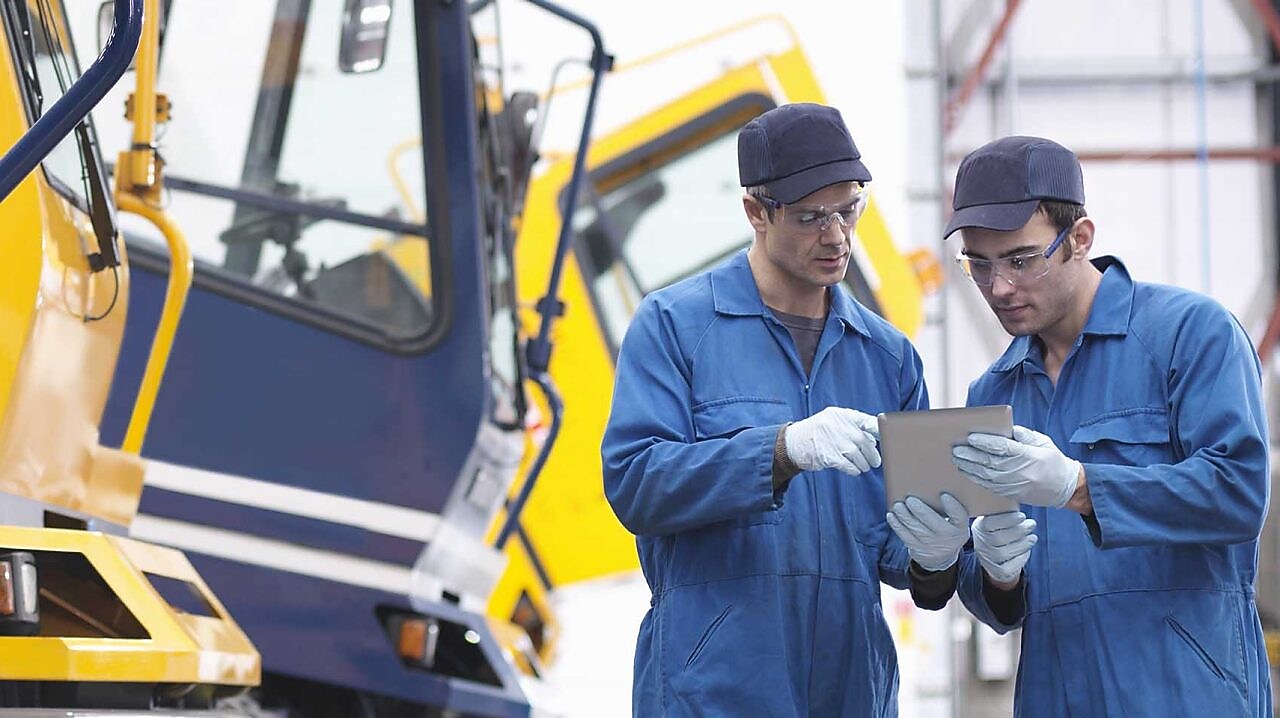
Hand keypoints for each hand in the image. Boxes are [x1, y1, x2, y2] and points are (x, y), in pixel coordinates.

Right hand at [784, 407, 880, 475]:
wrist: (793, 443)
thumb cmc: (818, 433)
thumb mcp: (833, 421)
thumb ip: (853, 425)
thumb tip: (875, 438)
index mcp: (841, 414)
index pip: (867, 421)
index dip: (880, 431)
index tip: (887, 438)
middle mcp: (837, 425)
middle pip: (864, 441)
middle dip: (872, 454)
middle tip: (875, 461)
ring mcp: (832, 440)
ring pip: (858, 455)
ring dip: (864, 463)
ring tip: (863, 466)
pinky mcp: (828, 456)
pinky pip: (848, 465)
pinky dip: (854, 469)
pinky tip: (854, 470)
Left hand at [886, 493, 970, 571]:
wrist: (941, 558)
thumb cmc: (947, 530)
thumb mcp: (955, 523)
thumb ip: (948, 510)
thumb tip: (930, 488)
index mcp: (959, 527)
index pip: (959, 516)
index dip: (952, 506)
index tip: (944, 495)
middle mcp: (947, 538)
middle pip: (933, 522)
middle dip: (920, 510)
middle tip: (910, 499)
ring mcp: (932, 545)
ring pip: (916, 529)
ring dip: (905, 516)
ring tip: (898, 505)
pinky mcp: (917, 549)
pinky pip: (905, 536)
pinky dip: (897, 525)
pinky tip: (891, 515)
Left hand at [951, 426, 1080, 507]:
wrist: (1065, 488)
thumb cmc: (1053, 461)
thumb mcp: (1042, 442)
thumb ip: (1024, 435)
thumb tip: (1007, 429)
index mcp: (1028, 456)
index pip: (1002, 448)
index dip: (985, 442)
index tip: (971, 437)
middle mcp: (1020, 472)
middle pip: (990, 463)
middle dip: (970, 455)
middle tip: (956, 448)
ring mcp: (1014, 485)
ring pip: (986, 476)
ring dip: (969, 467)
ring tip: (956, 459)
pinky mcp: (1010, 494)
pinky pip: (989, 486)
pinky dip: (975, 479)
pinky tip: (966, 471)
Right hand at [971, 511, 1036, 585]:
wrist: (996, 558)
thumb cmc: (1002, 531)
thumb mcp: (999, 519)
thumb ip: (1006, 510)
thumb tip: (1023, 495)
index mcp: (979, 527)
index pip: (989, 524)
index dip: (1006, 520)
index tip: (1022, 515)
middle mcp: (980, 544)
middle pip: (998, 538)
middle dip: (1018, 531)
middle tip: (1032, 524)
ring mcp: (987, 559)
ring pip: (1005, 553)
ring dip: (1022, 544)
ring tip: (1032, 537)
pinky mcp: (997, 572)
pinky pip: (1010, 566)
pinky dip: (1021, 558)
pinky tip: (1026, 551)